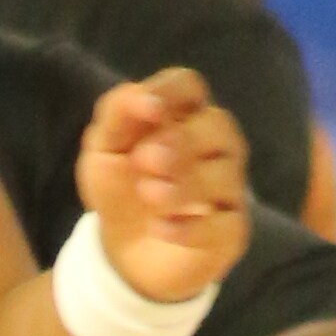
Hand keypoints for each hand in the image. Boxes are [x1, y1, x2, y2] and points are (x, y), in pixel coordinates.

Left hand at [75, 72, 251, 303]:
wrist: (123, 249)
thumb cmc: (120, 186)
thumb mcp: (104, 147)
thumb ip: (117, 112)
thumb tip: (140, 93)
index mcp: (182, 116)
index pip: (189, 86)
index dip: (171, 91)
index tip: (149, 110)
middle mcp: (214, 146)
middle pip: (219, 125)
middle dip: (184, 140)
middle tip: (145, 159)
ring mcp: (227, 188)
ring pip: (226, 175)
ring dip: (185, 183)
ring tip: (148, 194)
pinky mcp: (231, 230)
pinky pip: (225, 224)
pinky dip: (192, 227)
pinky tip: (160, 228)